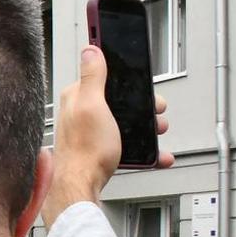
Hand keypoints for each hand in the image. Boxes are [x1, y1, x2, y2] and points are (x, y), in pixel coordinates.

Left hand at [44, 46, 171, 227]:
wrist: (80, 188)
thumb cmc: (85, 151)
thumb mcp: (92, 105)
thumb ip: (92, 76)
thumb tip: (90, 48)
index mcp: (78, 95)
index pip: (100, 70)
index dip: (120, 66)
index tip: (129, 55)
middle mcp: (82, 111)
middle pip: (119, 97)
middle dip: (142, 102)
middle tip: (155, 107)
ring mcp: (91, 131)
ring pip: (125, 120)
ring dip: (147, 124)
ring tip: (157, 129)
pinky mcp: (99, 149)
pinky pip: (127, 143)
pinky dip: (144, 148)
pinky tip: (155, 153)